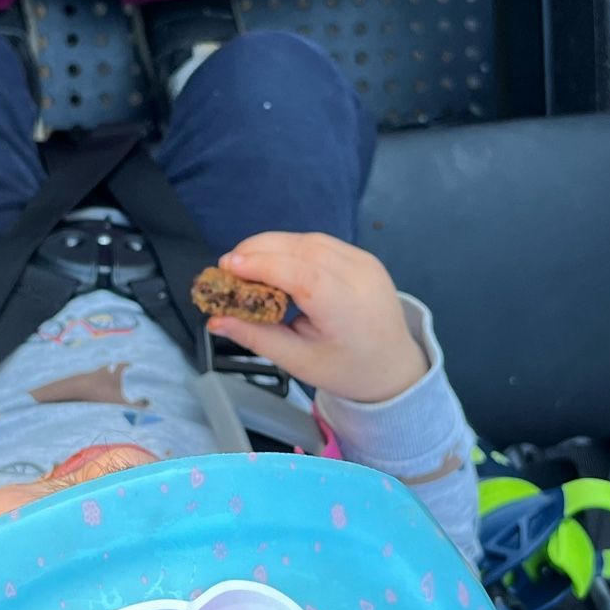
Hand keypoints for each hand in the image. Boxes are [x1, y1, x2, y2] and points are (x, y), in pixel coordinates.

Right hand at [210, 233, 426, 403]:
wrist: (394, 366)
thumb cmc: (346, 370)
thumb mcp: (299, 361)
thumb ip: (257, 336)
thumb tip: (215, 320)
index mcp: (348, 308)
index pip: (302, 274)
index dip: (263, 265)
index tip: (226, 266)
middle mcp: (360, 276)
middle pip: (303, 248)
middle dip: (259, 250)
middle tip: (227, 267)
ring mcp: (365, 262)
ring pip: (309, 240)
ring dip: (273, 246)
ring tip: (245, 265)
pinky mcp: (363, 256)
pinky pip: (320, 243)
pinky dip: (291, 247)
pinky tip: (273, 262)